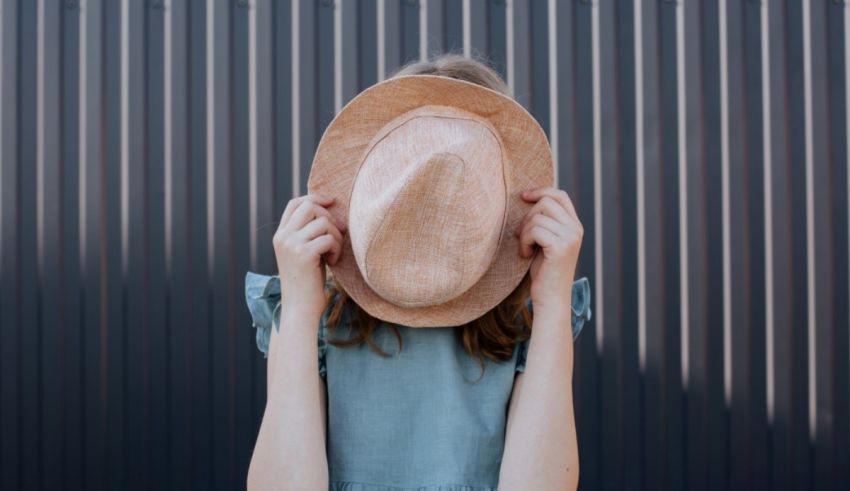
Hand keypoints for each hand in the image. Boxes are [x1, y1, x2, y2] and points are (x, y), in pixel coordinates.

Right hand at [273, 193, 346, 321]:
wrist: (300, 308)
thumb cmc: (307, 283)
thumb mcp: (304, 253)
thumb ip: (309, 233)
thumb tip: (332, 212)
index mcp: (280, 235)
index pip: (295, 203)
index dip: (314, 197)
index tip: (331, 201)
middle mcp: (283, 237)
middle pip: (310, 206)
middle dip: (330, 218)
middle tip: (339, 235)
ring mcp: (291, 244)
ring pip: (323, 222)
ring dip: (336, 237)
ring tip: (334, 254)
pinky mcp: (304, 254)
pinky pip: (329, 238)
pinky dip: (337, 249)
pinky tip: (334, 262)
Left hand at [514, 186, 583, 315]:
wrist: (551, 299)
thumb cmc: (543, 272)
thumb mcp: (545, 241)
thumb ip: (544, 222)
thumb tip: (529, 198)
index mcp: (574, 226)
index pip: (559, 195)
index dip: (540, 191)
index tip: (523, 196)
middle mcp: (576, 229)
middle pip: (546, 202)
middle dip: (528, 217)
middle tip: (522, 236)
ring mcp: (571, 237)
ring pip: (537, 216)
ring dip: (524, 232)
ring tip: (526, 249)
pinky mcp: (561, 247)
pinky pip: (534, 230)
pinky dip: (524, 242)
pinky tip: (525, 255)